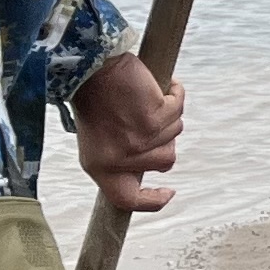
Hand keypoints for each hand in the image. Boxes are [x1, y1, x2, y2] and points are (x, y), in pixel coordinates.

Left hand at [73, 52, 186, 215]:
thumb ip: (124, 159)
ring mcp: (137, 142)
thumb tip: (158, 166)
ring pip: (175, 134)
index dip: (152, 202)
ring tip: (145, 99)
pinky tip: (165, 85)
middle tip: (146, 116)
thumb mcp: (100, 139)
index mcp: (100, 168)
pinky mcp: (153, 121)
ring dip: (167, 114)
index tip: (168, 192)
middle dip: (165, 138)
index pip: (127, 199)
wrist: (91, 67)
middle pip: (166, 161)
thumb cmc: (97, 98)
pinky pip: (178, 111)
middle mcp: (118, 160)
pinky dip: (175, 94)